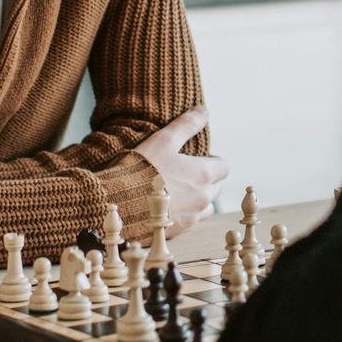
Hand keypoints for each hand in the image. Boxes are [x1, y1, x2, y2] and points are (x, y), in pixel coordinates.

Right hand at [132, 106, 226, 237]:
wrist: (118, 203)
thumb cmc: (141, 168)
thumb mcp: (163, 140)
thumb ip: (186, 125)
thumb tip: (204, 110)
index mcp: (203, 175)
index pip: (224, 167)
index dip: (213, 160)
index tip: (199, 157)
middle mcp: (202, 198)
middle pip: (217, 187)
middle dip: (207, 179)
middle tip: (187, 172)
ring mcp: (191, 217)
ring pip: (204, 206)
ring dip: (197, 198)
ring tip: (176, 190)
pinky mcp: (176, 231)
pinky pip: (188, 221)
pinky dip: (182, 212)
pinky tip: (165, 205)